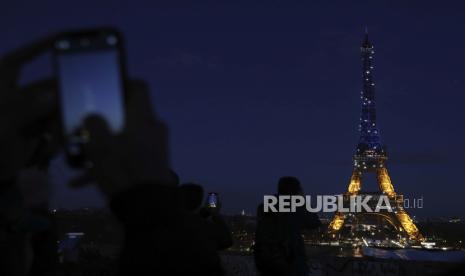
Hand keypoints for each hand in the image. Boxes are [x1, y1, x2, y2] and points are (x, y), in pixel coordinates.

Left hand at [0, 35, 59, 179]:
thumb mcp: (1, 125)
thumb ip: (26, 109)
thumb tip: (54, 95)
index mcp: (1, 84)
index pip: (20, 59)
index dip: (40, 46)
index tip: (62, 38)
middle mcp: (16, 94)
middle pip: (48, 87)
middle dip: (65, 95)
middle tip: (86, 97)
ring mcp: (27, 112)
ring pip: (56, 109)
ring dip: (63, 120)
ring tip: (71, 130)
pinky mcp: (35, 129)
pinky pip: (54, 126)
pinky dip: (60, 134)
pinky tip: (57, 144)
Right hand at [70, 80, 170, 198]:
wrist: (147, 207)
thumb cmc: (122, 169)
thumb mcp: (100, 145)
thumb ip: (93, 124)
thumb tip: (93, 117)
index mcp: (143, 117)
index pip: (139, 87)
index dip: (122, 83)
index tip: (105, 88)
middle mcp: (154, 128)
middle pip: (129, 114)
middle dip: (107, 120)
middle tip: (88, 127)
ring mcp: (156, 146)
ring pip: (126, 138)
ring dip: (106, 145)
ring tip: (82, 158)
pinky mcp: (154, 163)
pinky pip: (130, 156)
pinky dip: (112, 163)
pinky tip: (84, 180)